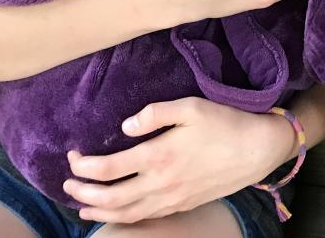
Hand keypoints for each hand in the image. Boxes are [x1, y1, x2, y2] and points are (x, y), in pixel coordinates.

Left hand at [64, 97, 294, 222]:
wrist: (258, 150)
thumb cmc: (225, 123)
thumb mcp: (191, 106)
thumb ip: (155, 114)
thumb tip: (125, 126)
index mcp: (158, 156)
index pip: (107, 169)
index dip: (83, 166)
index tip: (73, 156)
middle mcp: (160, 184)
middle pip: (110, 199)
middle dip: (82, 194)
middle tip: (66, 185)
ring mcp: (171, 199)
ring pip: (126, 214)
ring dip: (99, 212)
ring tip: (82, 207)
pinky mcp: (182, 205)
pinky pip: (146, 218)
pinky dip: (124, 218)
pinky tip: (118, 213)